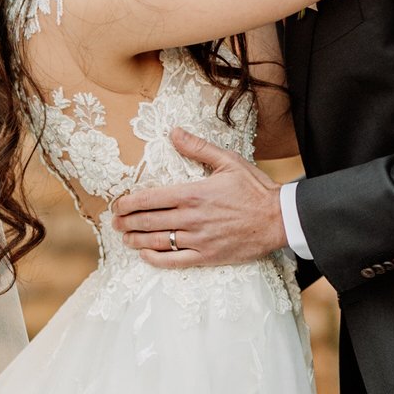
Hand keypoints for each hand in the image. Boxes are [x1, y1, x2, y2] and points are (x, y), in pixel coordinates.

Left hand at [112, 130, 286, 266]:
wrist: (278, 219)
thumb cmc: (254, 189)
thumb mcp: (228, 161)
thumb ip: (198, 148)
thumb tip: (173, 132)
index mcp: (193, 193)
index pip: (149, 199)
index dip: (128, 203)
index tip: (118, 204)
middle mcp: (191, 218)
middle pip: (147, 221)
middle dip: (126, 222)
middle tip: (115, 221)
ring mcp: (198, 239)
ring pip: (156, 242)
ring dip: (135, 240)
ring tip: (125, 237)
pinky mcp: (207, 257)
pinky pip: (173, 261)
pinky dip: (154, 259)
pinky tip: (144, 254)